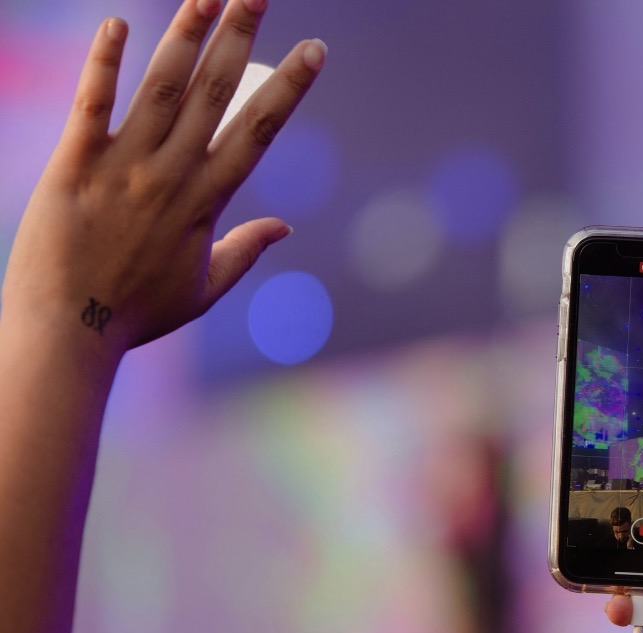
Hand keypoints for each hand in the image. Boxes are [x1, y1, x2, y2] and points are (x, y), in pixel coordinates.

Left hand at [0, 0, 325, 360]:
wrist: (68, 331)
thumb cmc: (135, 314)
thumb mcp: (203, 290)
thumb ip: (245, 251)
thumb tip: (285, 227)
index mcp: (206, 204)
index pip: (259, 131)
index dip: (289, 86)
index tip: (314, 48)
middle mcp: (170, 177)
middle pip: (215, 93)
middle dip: (241, 37)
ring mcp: (123, 168)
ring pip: (161, 88)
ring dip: (185, 34)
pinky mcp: (73, 165)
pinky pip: (92, 104)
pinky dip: (104, 63)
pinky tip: (116, 23)